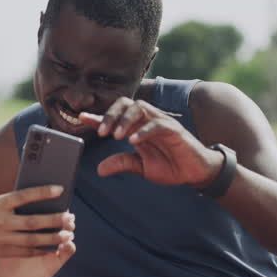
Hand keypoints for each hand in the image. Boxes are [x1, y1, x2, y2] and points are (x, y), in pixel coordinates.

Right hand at [0, 186, 76, 261]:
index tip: (61, 189)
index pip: (23, 196)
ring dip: (52, 238)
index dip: (43, 192)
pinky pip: (26, 252)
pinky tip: (54, 248)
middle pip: (32, 221)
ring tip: (67, 235)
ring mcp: (1, 239)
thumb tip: (38, 201)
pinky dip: (41, 250)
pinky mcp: (1, 252)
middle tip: (70, 217)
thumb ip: (11, 204)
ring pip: (32, 239)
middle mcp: (0, 221)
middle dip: (54, 220)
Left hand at [79, 98, 222, 187]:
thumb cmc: (170, 166)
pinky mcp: (174, 129)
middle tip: (101, 132)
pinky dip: (143, 131)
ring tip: (116, 136)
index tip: (81, 117)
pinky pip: (157, 124)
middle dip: (110, 115)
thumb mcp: (141, 168)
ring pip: (140, 108)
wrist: (195, 173)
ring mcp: (161, 122)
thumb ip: (122, 163)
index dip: (98, 117)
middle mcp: (147, 120)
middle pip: (125, 104)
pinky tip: (133, 141)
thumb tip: (99, 169)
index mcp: (137, 127)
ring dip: (125, 120)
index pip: (115, 117)